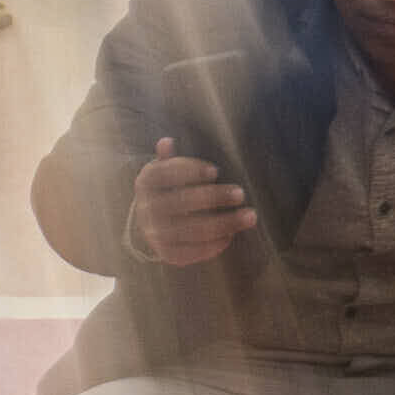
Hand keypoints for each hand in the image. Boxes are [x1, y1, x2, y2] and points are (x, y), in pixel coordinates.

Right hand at [124, 140, 258, 267]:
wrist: (152, 226)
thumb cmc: (167, 191)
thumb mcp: (164, 173)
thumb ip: (168, 160)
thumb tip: (166, 141)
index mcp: (145, 183)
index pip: (164, 174)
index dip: (189, 171)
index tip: (215, 171)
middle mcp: (145, 209)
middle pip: (181, 202)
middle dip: (213, 197)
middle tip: (240, 193)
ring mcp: (154, 233)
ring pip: (192, 228)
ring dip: (223, 223)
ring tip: (250, 216)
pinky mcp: (166, 253)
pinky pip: (191, 251)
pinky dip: (213, 245)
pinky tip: (231, 235)